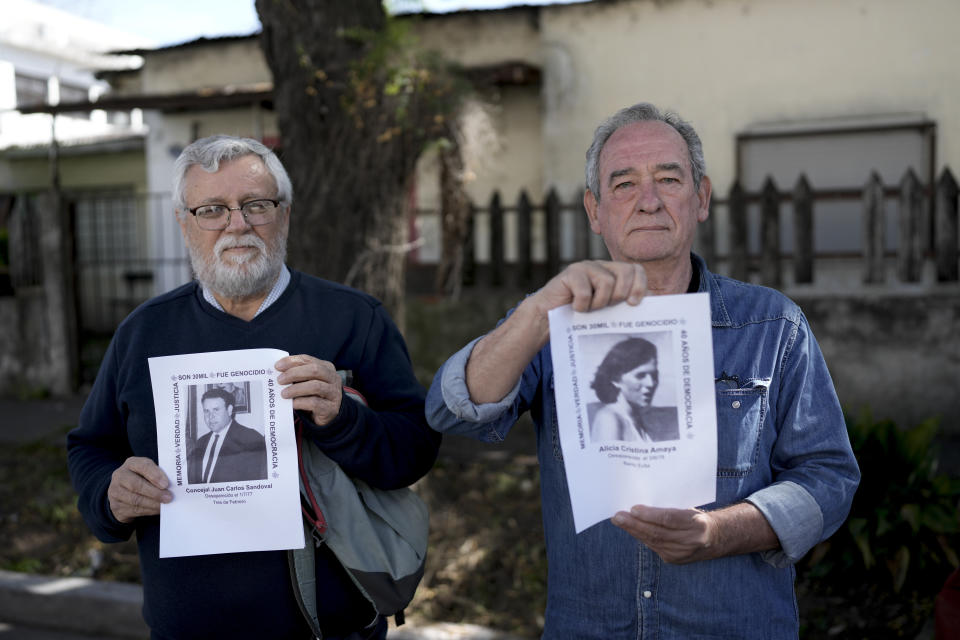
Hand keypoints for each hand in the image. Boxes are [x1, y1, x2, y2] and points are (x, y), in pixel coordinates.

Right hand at [107, 457, 171, 522]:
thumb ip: (158, 475)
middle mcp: (120, 476)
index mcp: (131, 464)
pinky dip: (148, 511)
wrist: (123, 490)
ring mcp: (115, 492)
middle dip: (155, 493)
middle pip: (136, 485)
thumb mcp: (149, 471)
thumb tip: (173, 486)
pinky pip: (133, 510)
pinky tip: (157, 510)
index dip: (155, 475)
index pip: (142, 466)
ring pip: (135, 500)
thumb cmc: (143, 478)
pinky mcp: (116, 506)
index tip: (166, 484)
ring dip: (152, 504)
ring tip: (164, 506)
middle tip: (169, 497)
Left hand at [275, 354, 342, 425]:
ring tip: (284, 394)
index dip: (292, 361)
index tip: (277, 366)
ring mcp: (334, 393)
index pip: (308, 360)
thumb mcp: (307, 381)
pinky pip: (315, 403)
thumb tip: (278, 371)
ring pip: (315, 386)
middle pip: (314, 370)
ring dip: (296, 389)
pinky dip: (301, 402)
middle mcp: (333, 378)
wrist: (326, 414)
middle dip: (294, 373)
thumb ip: (297, 375)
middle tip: (280, 380)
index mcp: (326, 367)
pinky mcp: (330, 408)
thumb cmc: (313, 394)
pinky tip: (292, 404)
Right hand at [531, 260, 646, 316]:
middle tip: (608, 307)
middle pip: (626, 271)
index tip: (634, 304)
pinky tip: (575, 308)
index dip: (640, 285)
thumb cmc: (580, 317)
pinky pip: (585, 289)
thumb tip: (652, 303)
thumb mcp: (607, 310)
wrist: (548, 318)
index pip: (636, 270)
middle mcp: (601, 266)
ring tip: (589, 309)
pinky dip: (582, 305)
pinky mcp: (570, 273)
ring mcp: (585, 267)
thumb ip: (625, 304)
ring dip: (599, 303)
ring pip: (607, 281)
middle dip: (621, 294)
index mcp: (613, 274)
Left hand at [611, 504, 715, 563]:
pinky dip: (641, 537)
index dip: (650, 515)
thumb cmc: (697, 518)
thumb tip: (643, 504)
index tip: (633, 508)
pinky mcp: (674, 560)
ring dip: (634, 531)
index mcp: (698, 524)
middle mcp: (691, 541)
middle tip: (618, 516)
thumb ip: (670, 507)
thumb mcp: (690, 508)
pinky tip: (631, 529)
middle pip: (658, 533)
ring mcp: (682, 553)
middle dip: (635, 524)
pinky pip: (654, 546)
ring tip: (619, 521)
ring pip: (653, 542)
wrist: (715, 539)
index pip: (670, 519)